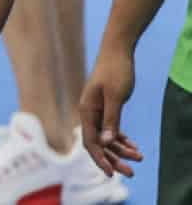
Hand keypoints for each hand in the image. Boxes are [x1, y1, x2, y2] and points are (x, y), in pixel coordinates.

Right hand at [79, 49, 144, 177]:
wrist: (117, 51)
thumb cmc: (116, 71)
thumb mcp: (116, 96)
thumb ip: (111, 119)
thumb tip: (106, 142)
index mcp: (86, 110)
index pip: (91, 141)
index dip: (100, 159)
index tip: (111, 173)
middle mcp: (89, 113)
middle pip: (99, 143)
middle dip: (113, 159)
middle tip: (131, 173)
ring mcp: (97, 111)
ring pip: (106, 138)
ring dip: (120, 150)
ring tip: (139, 158)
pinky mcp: (106, 108)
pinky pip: (111, 129)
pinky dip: (122, 139)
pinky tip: (134, 147)